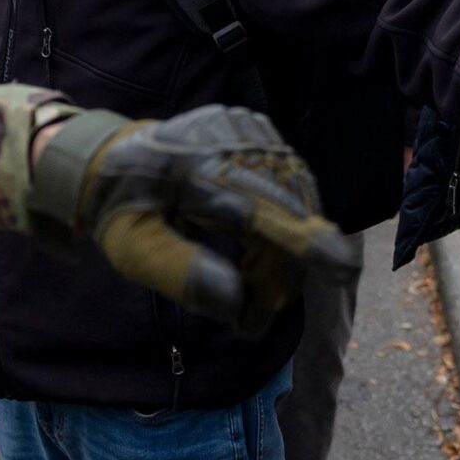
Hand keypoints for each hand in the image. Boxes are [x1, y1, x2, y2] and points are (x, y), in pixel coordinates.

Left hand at [27, 105, 354, 337]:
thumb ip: (180, 271)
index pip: (256, 205)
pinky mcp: (266, 140)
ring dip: (282, 263)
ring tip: (249, 298)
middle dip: (279, 278)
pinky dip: (281, 239)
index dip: (302, 238)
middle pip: (287, 215)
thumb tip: (235, 301)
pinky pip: (292, 197)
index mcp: (194, 166)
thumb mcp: (134, 248)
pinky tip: (254, 262)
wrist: (119, 159)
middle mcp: (233, 140)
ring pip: (297, 209)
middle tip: (248, 324)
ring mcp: (254, 135)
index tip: (341, 267)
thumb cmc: (125, 209)